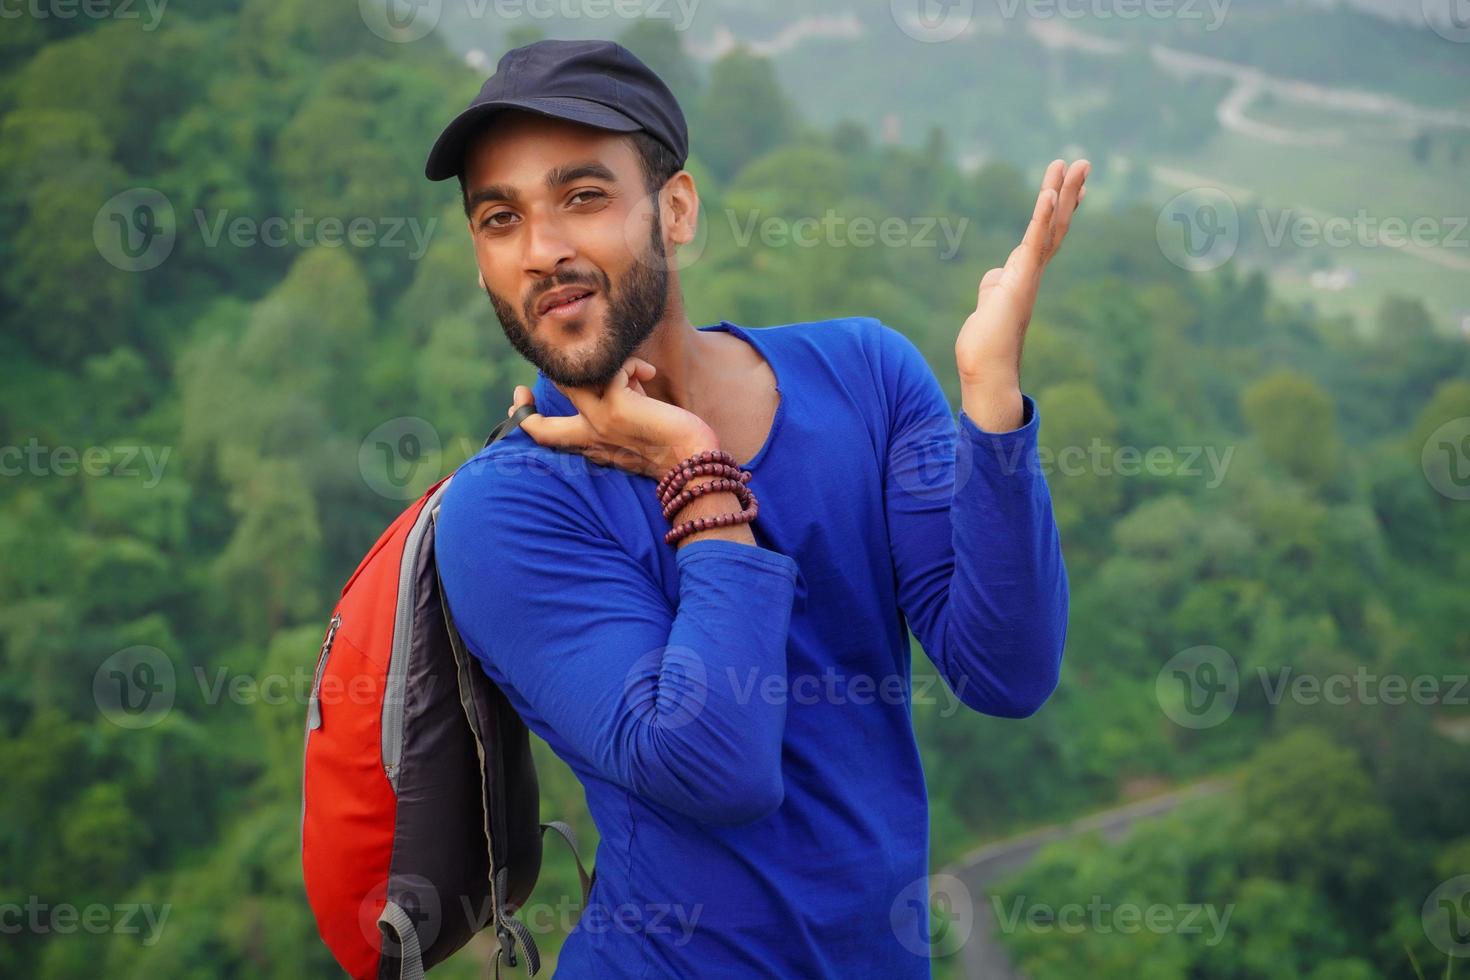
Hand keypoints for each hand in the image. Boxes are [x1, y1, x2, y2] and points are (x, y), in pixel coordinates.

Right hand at [505, 357, 718, 479]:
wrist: (696, 463)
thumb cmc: (677, 447)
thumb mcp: (636, 427)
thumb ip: (619, 407)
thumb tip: (620, 377)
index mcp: (592, 445)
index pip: (545, 436)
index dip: (525, 417)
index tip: (522, 396)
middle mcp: (590, 436)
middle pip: (540, 424)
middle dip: (525, 403)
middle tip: (529, 384)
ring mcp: (599, 422)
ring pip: (573, 382)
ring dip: (604, 367)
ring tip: (635, 374)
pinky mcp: (615, 407)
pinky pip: (613, 368)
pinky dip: (631, 364)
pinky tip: (649, 374)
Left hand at [956, 159, 1087, 428]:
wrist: (987, 372)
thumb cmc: (985, 347)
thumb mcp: (987, 307)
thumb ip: (994, 286)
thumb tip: (996, 274)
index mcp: (1022, 276)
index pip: (1042, 236)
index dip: (1053, 210)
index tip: (1063, 186)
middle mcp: (1031, 273)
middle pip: (1054, 225)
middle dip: (1068, 193)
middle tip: (1082, 163)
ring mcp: (1029, 276)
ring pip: (1049, 227)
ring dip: (1061, 193)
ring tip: (1073, 163)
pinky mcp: (1021, 281)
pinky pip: (1033, 242)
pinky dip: (1041, 217)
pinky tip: (1049, 192)